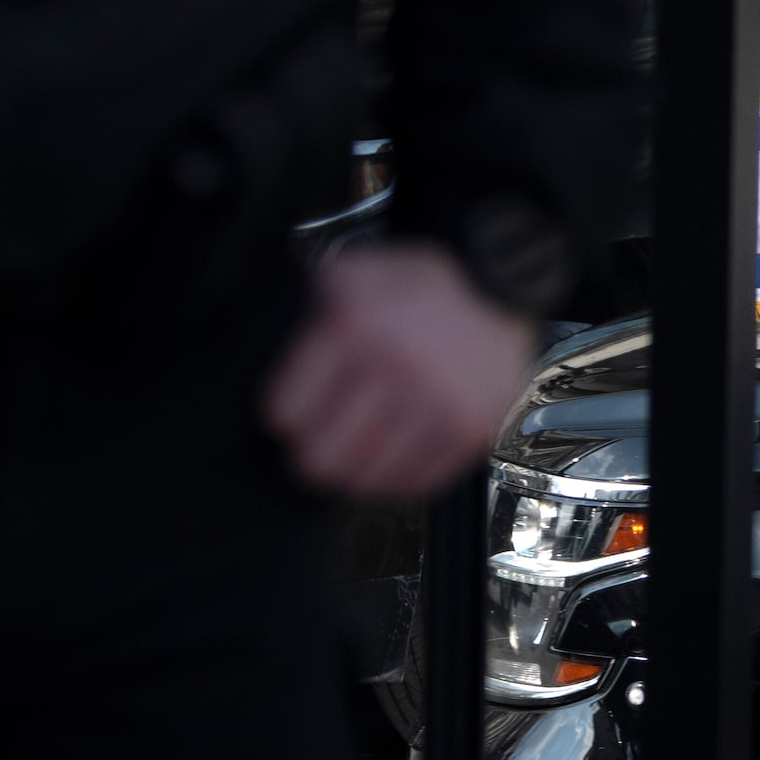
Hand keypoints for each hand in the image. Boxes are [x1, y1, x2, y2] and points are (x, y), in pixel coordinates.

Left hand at [262, 240, 538, 499]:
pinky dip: (394, 478)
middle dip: (310, 453)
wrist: (497, 286)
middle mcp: (399, 367)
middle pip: (318, 458)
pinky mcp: (470, 430)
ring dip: (351, 470)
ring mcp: (438, 403)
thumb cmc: (415, 288)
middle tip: (316, 443)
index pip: (284, 414)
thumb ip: (305, 312)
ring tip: (354, 448)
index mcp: (355, 325)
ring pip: (363, 480)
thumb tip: (262, 357)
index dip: (283, 415)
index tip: (294, 412)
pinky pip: (412, 486)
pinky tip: (390, 454)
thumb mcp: (349, 273)